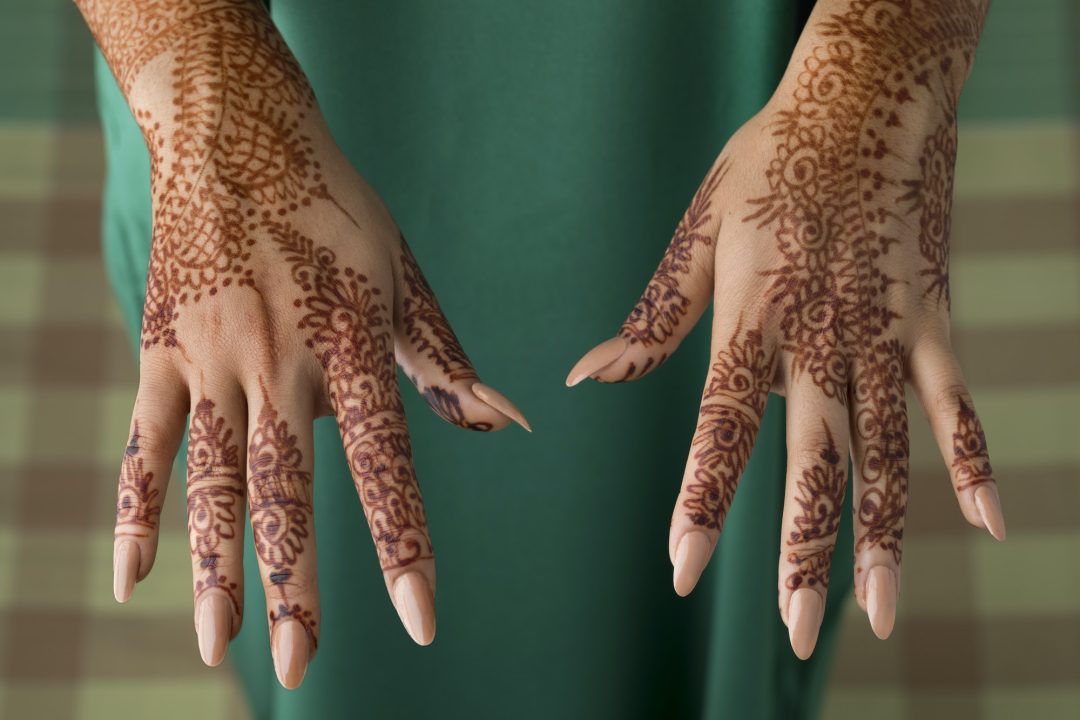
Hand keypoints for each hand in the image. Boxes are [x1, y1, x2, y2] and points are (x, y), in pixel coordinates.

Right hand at [85, 0, 528, 688]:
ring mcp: (212, 359)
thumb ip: (442, 360)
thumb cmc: (337, 210)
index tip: (421, 620)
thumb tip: (506, 424)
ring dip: (215, 570)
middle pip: (287, 492)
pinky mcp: (160, 350)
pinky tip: (129, 580)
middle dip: (296, 585)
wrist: (238, 135)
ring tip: (217, 649)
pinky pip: (142, 442)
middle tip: (299, 668)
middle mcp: (281, 361)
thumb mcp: (403, 277)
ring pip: (211, 482)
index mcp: (352, 344)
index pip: (385, 464)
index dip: (404, 545)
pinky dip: (135, 511)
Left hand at [566, 0, 1001, 658]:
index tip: (684, 570)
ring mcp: (885, 331)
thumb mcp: (699, 230)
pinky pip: (956, 401)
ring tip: (880, 614)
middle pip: (814, 461)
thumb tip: (584, 379)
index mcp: (752, 316)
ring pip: (889, 451)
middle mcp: (819, 336)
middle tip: (796, 634)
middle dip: (802, 551)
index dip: (703, 501)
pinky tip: (991, 526)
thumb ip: (653, 316)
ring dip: (886, 536)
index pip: (722, 428)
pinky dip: (972, 460)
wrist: (865, 95)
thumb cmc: (769, 161)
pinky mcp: (933, 317)